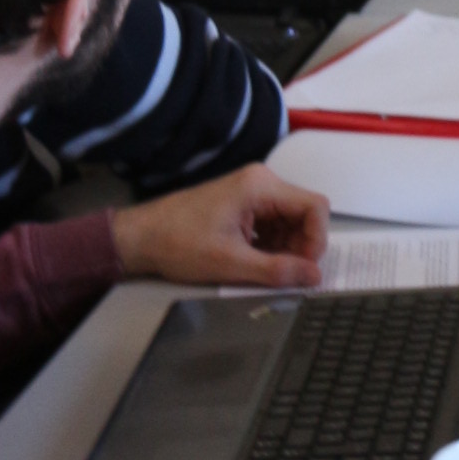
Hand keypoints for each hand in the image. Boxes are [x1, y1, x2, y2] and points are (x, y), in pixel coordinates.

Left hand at [113, 163, 328, 289]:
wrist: (141, 238)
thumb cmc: (179, 244)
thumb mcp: (231, 262)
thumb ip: (276, 270)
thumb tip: (314, 276)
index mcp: (260, 186)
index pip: (314, 206)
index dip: (317, 239)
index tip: (307, 268)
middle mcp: (261, 183)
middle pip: (304, 213)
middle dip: (302, 246)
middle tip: (289, 275)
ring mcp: (251, 193)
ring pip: (290, 221)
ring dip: (287, 248)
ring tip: (268, 270)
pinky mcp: (242, 205)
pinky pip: (273, 224)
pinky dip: (272, 245)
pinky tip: (256, 262)